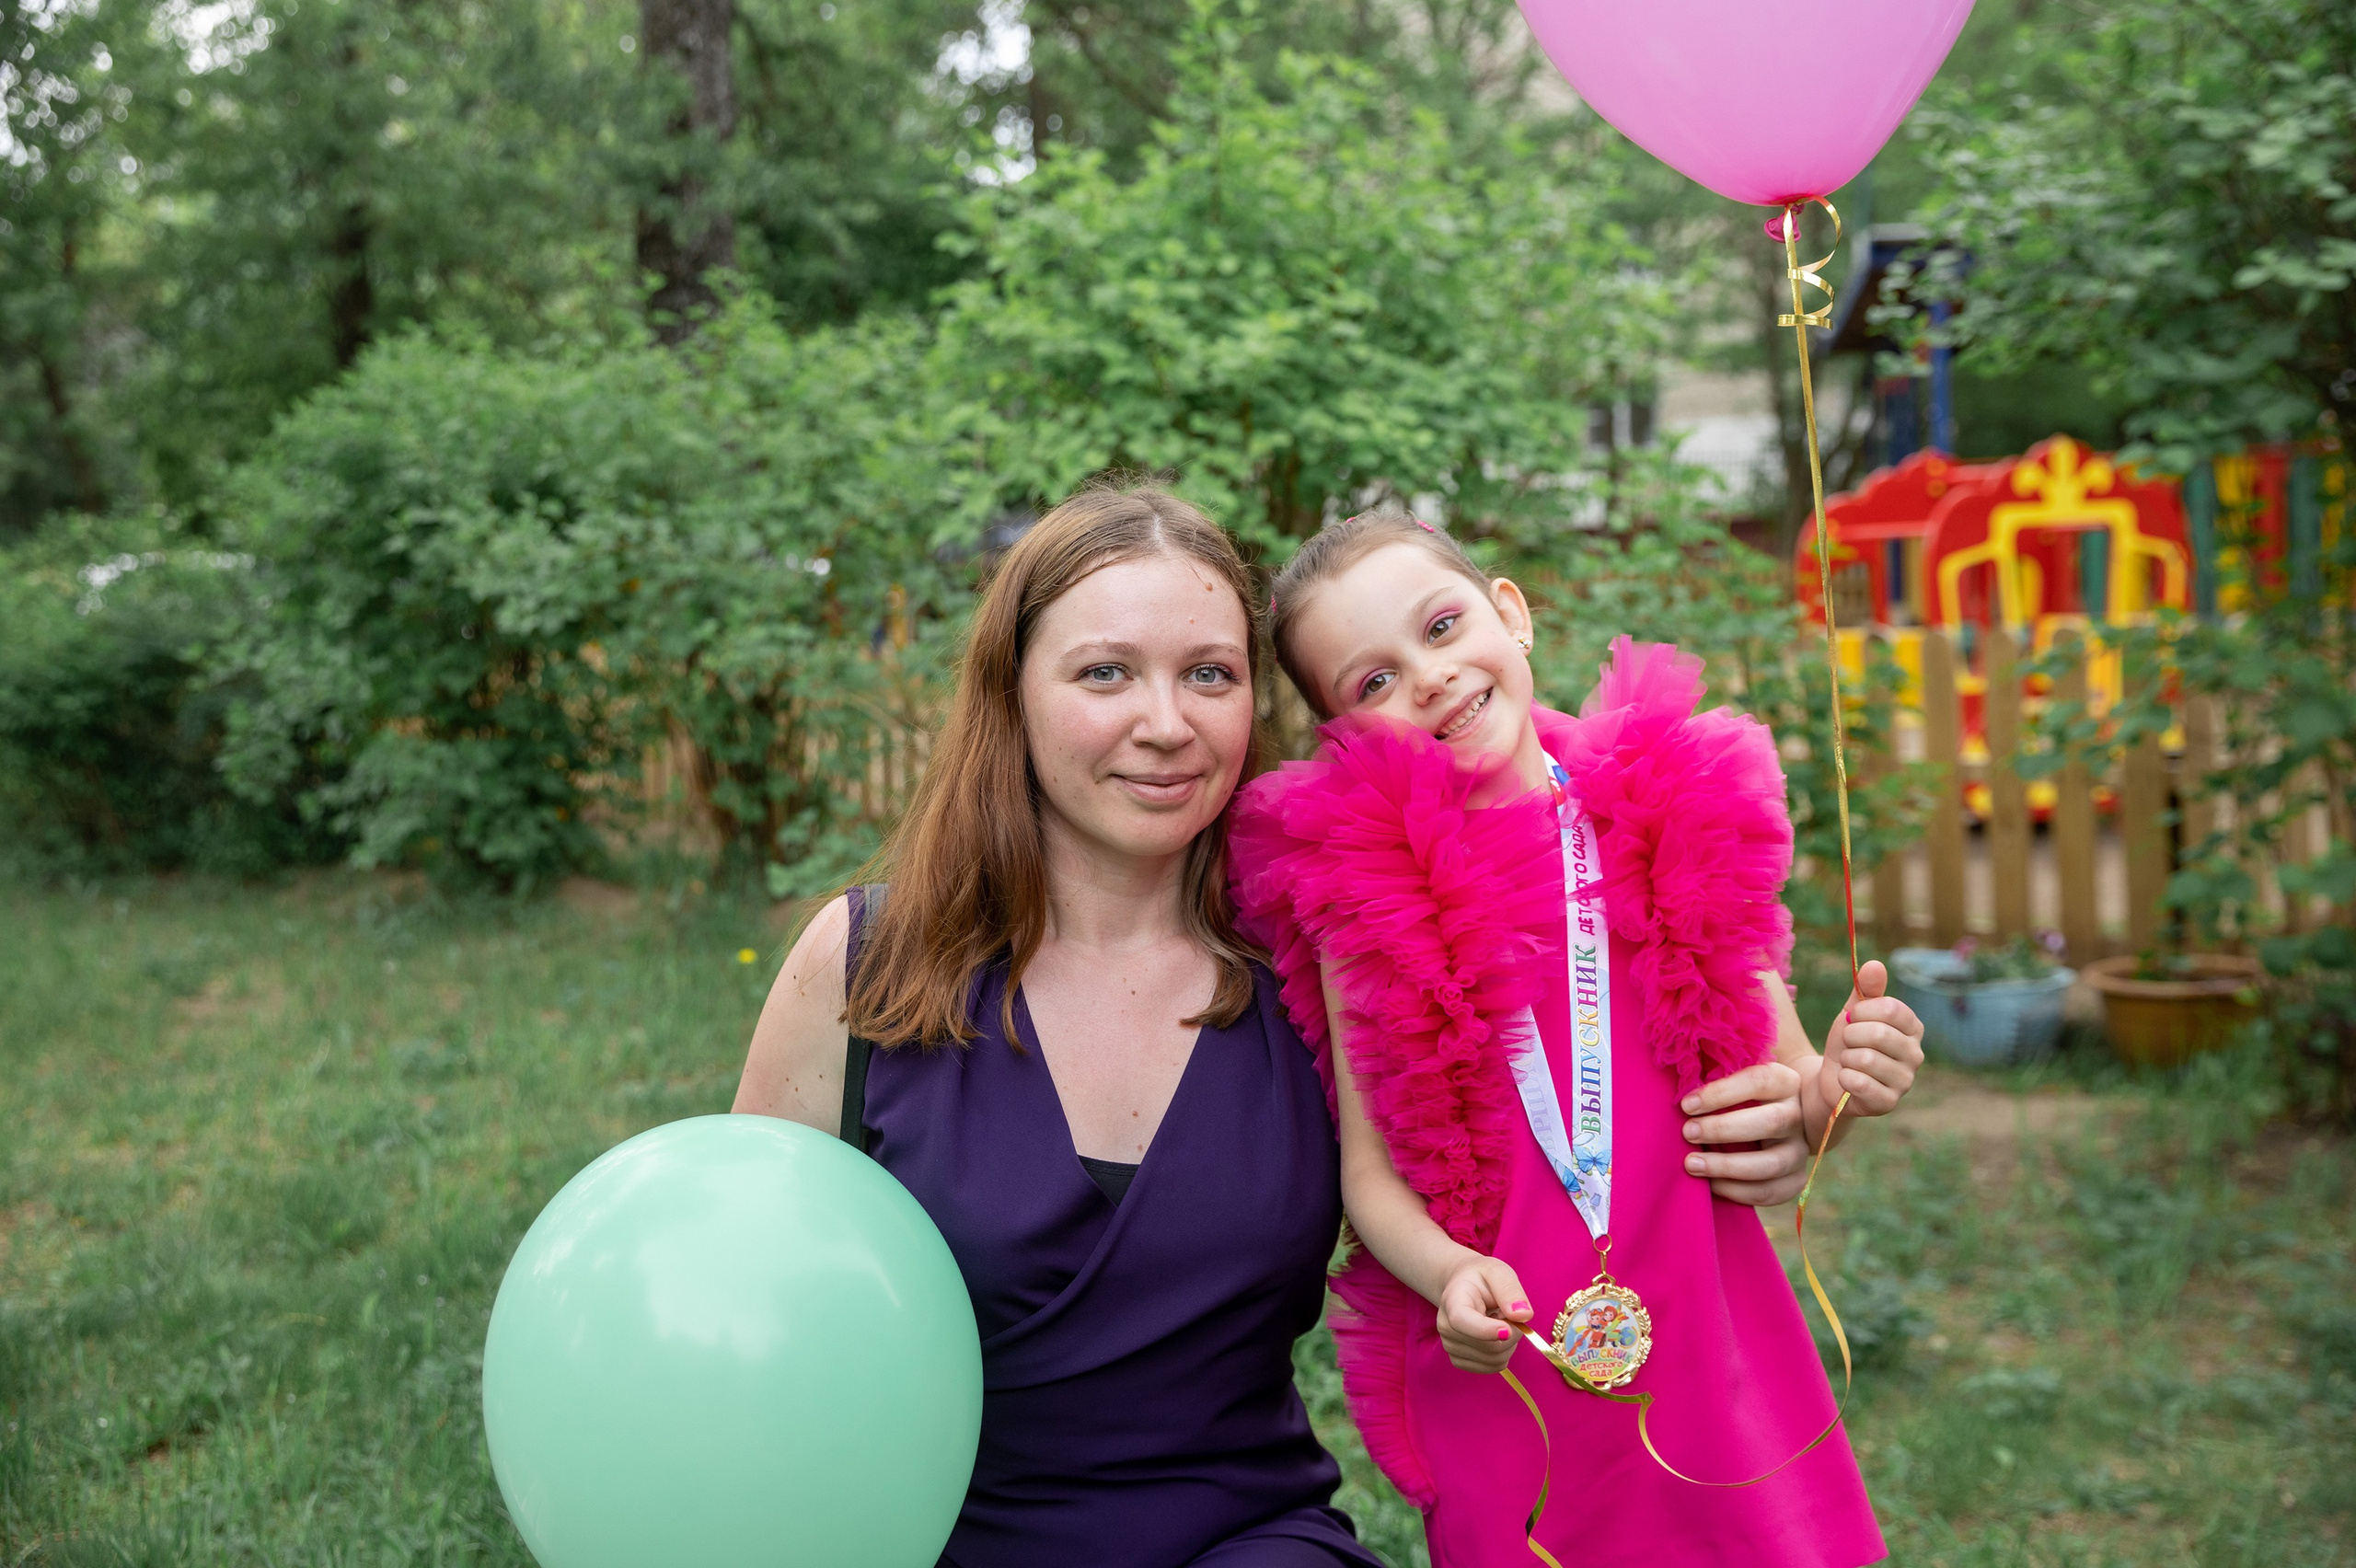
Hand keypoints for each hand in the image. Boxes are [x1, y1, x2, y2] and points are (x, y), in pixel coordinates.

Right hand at [1435, 1252, 1533, 1373]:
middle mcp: (1445, 1327)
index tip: (1508, 1330)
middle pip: (1488, 1346)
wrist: (1463, 1287)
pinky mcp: (1459, 1361)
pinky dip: (1503, 1353)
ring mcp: (1450, 1346)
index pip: (1462, 1321)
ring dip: (1509, 1344)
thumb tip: (1523, 1316)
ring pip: (1494, 1359)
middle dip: (1512, 1333)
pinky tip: (1496, 1336)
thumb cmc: (1482, 1278)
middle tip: (1511, 1314)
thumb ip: (1510, 1290)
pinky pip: (1493, 1366)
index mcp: (1452, 1301)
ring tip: (1500, 1321)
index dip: (1486, 1330)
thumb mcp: (1497, 1272)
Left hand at [1680, 1060, 1808, 1206]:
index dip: (1721, 1093)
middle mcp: (1798, 1115)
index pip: (1758, 1081)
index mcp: (1784, 1082)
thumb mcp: (1735, 1077)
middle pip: (1771, 1121)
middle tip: (1688, 1133)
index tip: (1687, 1104)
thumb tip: (1681, 1088)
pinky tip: (1712, 1185)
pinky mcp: (1796, 1177)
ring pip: (1772, 1163)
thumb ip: (1714, 1076)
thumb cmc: (1740, 1094)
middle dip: (1723, 1129)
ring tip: (1692, 1164)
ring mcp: (1800, 1149)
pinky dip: (1739, 1191)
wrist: (1777, 1116)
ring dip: (1728, 1166)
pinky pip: (1772, 1192)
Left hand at [1817, 959, 1923, 1121]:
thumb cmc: (1849, 1041)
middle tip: (1847, 1043)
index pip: (1890, 1008)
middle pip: (1878, 1034)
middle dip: (1850, 1035)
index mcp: (1913, 1027)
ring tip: (1848, 1061)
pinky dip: (1844, 1078)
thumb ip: (1866, 989)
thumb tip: (1875, 964)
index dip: (1862, 1011)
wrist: (1832, 1079)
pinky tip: (1847, 1079)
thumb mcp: (1854, 1012)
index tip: (1852, 1017)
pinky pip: (1861, 1083)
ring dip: (1846, 1058)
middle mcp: (1916, 1054)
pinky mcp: (1889, 1103)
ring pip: (1866, 1059)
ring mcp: (1905, 1081)